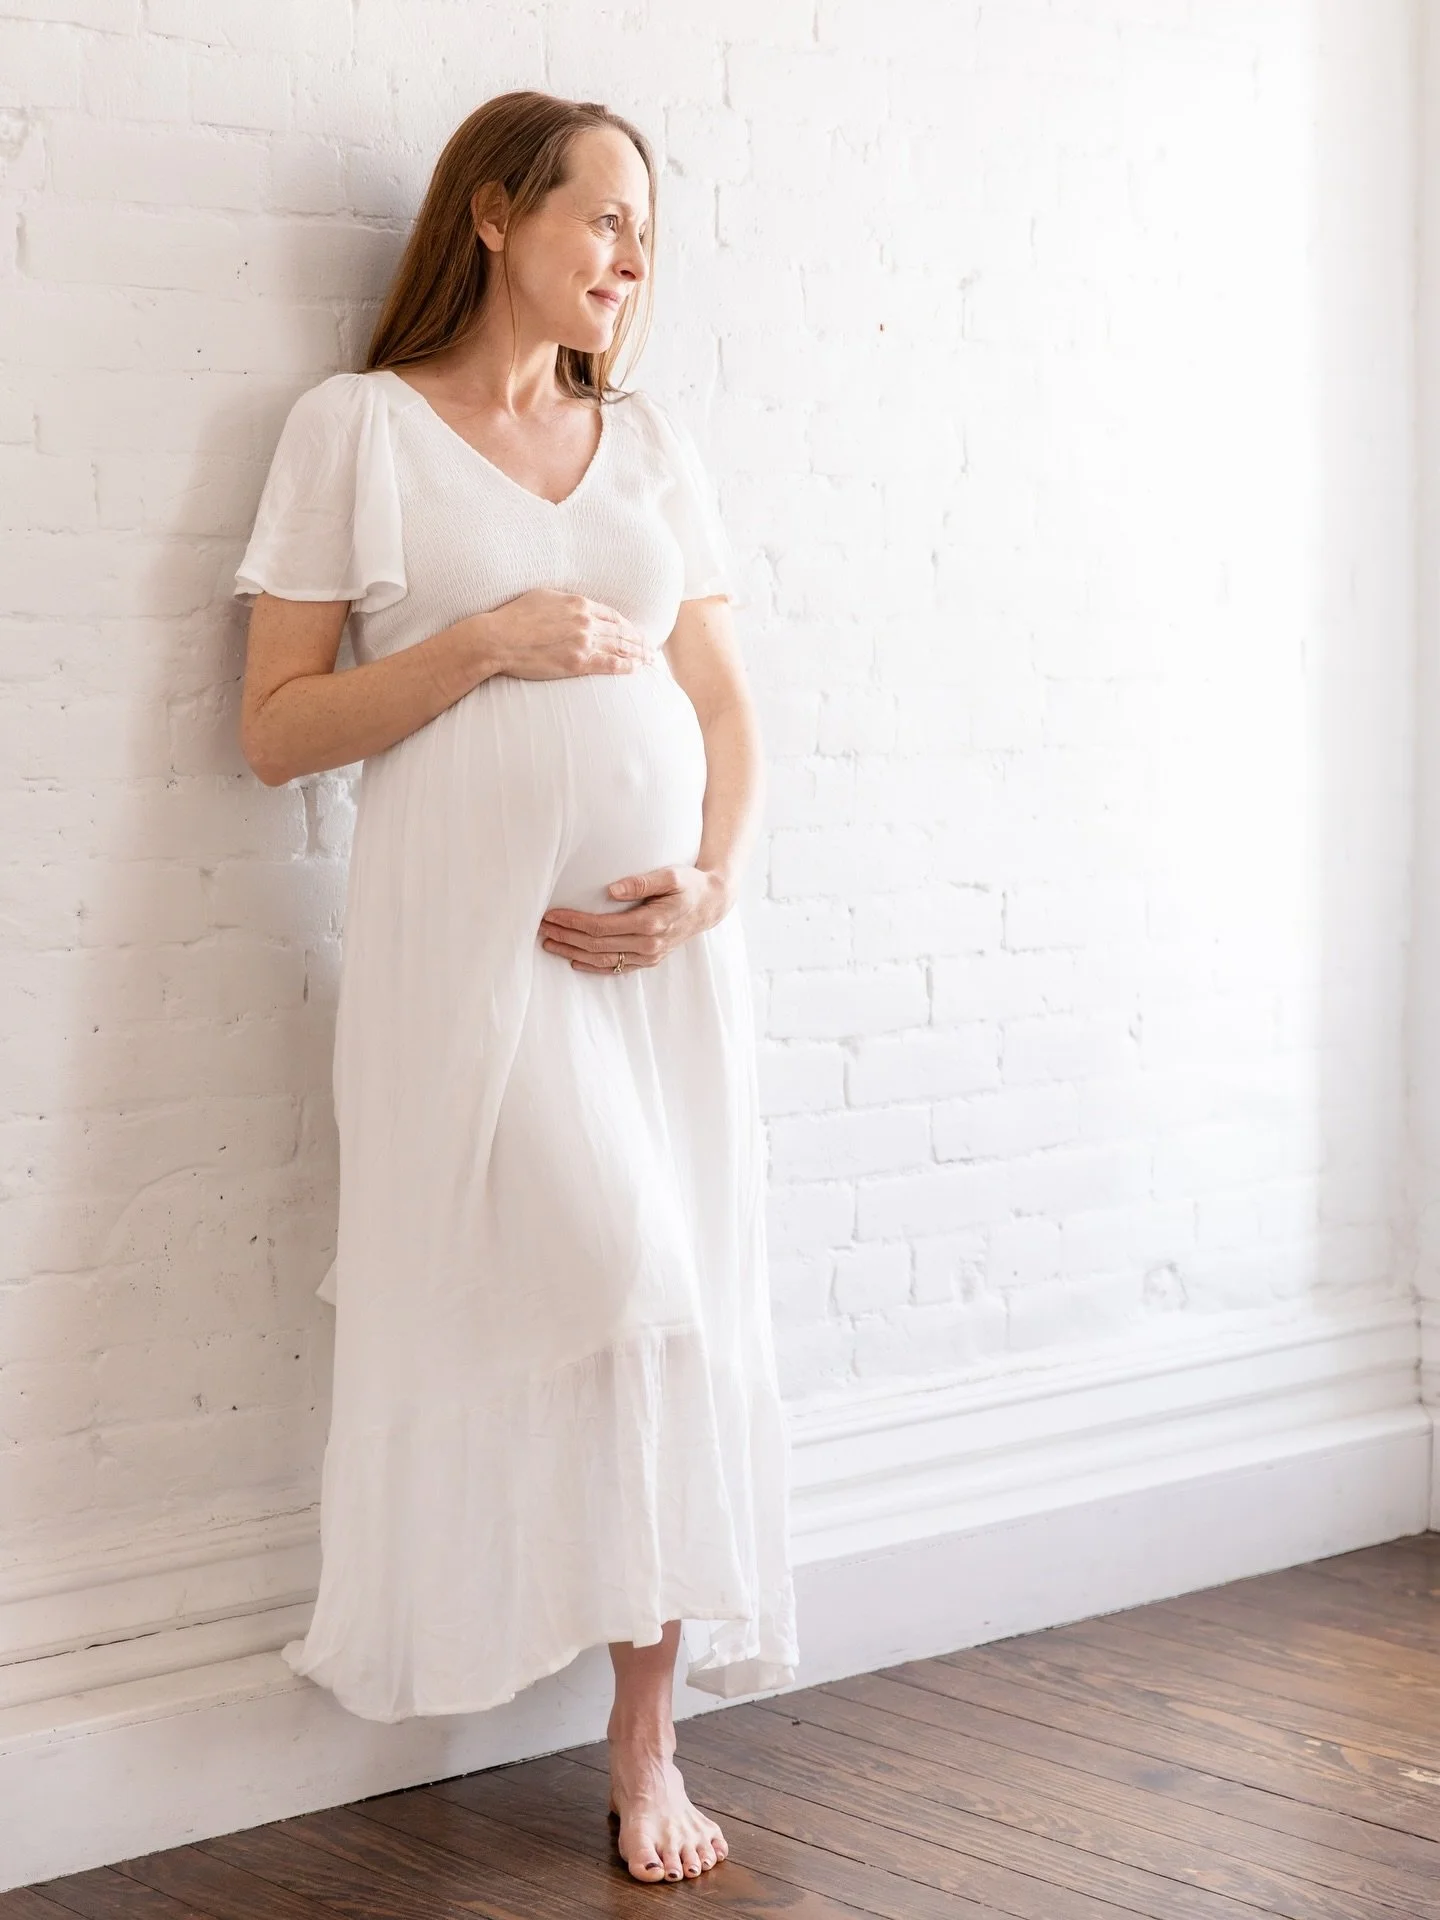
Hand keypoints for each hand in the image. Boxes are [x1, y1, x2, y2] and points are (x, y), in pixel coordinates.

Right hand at [481, 588, 654, 679]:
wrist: (498, 638)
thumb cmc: (513, 617)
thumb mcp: (542, 597)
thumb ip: (564, 601)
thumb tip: (573, 605)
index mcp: (578, 603)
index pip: (612, 614)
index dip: (626, 624)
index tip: (634, 631)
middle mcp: (585, 621)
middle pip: (621, 631)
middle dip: (638, 639)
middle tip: (651, 647)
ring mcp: (583, 642)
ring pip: (619, 647)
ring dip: (638, 653)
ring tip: (650, 659)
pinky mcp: (577, 662)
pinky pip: (608, 664)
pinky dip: (625, 666)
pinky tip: (636, 668)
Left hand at [538, 865, 734, 971]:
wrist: (711, 905)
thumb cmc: (689, 885)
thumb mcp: (671, 875)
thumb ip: (642, 881)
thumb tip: (611, 889)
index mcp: (650, 924)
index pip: (600, 927)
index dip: (573, 921)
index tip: (551, 914)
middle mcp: (648, 945)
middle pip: (596, 945)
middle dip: (566, 936)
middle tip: (540, 928)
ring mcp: (649, 956)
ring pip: (602, 960)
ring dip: (572, 953)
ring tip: (549, 943)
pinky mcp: (649, 960)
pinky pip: (616, 968)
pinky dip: (593, 967)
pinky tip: (574, 961)